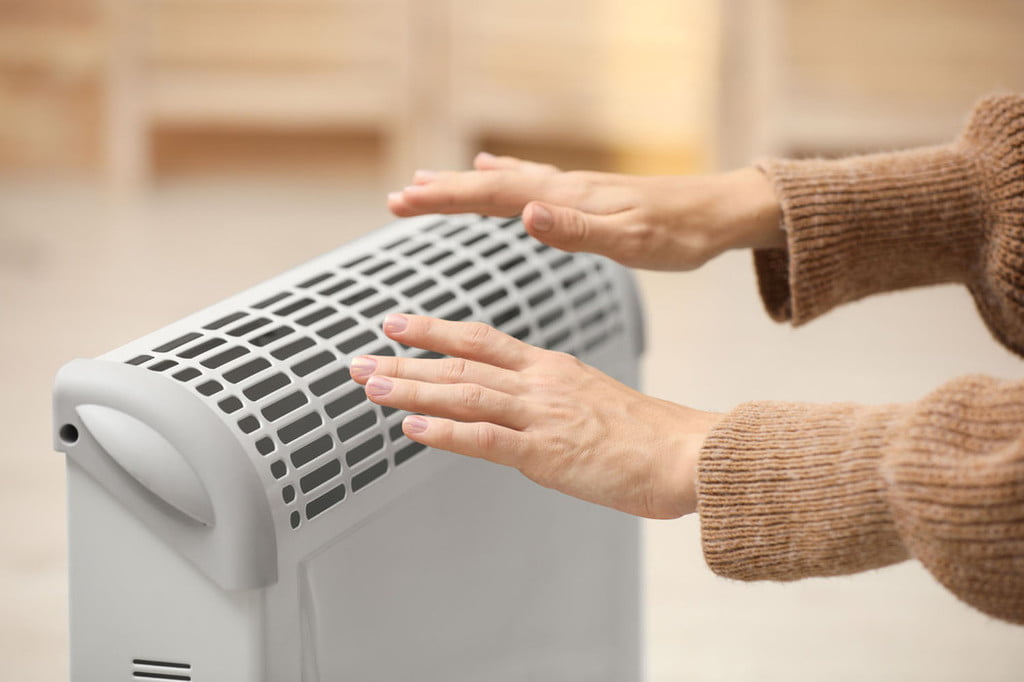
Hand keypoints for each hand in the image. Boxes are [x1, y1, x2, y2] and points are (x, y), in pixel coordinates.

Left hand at [350, 314, 722, 518]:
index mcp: (552, 368)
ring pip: (464, 394)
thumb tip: (519, 416)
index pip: (483, 340)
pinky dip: (444, 433)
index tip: (399, 324)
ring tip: (371, 385)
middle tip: (360, 357)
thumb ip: (551, 402)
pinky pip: (485, 439)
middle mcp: (541, 383)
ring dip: (412, 390)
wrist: (687, 453)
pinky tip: (411, 430)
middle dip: (406, 359)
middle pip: (461, 363)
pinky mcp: (546, 452)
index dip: (436, 331)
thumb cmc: (649, 435)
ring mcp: (541, 415)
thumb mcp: (594, 402)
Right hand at [387, 152, 782, 270]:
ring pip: (504, 182)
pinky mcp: (585, 195)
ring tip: (427, 183)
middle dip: (442, 192)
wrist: (718, 213)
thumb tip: (525, 214)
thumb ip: (576, 229)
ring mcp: (572, 189)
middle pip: (489, 185)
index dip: (445, 199)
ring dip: (464, 184)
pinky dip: (501, 176)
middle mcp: (562, 187)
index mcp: (565, 199)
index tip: (402, 202)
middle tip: (398, 198)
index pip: (491, 195)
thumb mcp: (630, 242)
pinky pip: (528, 181)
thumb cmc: (679, 234)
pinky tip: (495, 170)